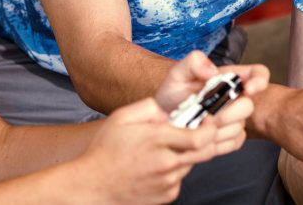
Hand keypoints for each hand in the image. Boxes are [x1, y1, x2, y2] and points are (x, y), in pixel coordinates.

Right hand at [80, 97, 217, 203]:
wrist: (92, 186)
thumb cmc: (104, 151)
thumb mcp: (120, 118)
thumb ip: (148, 107)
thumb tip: (168, 110)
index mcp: (156, 140)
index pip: (200, 137)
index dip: (210, 128)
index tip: (209, 120)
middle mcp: (166, 163)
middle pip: (205, 152)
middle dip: (207, 140)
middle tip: (198, 131)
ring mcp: (168, 182)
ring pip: (190, 164)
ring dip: (185, 155)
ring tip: (162, 150)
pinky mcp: (167, 195)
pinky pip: (180, 179)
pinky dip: (174, 171)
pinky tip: (155, 167)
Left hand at [155, 51, 269, 155]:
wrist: (163, 119)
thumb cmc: (173, 93)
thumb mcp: (178, 73)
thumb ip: (193, 63)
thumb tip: (212, 71)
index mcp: (229, 78)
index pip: (258, 74)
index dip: (260, 80)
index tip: (248, 89)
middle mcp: (236, 98)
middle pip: (249, 106)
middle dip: (228, 114)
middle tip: (206, 118)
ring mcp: (235, 119)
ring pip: (239, 127)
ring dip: (217, 130)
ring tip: (195, 127)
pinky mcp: (230, 137)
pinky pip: (234, 142)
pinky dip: (217, 142)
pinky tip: (201, 137)